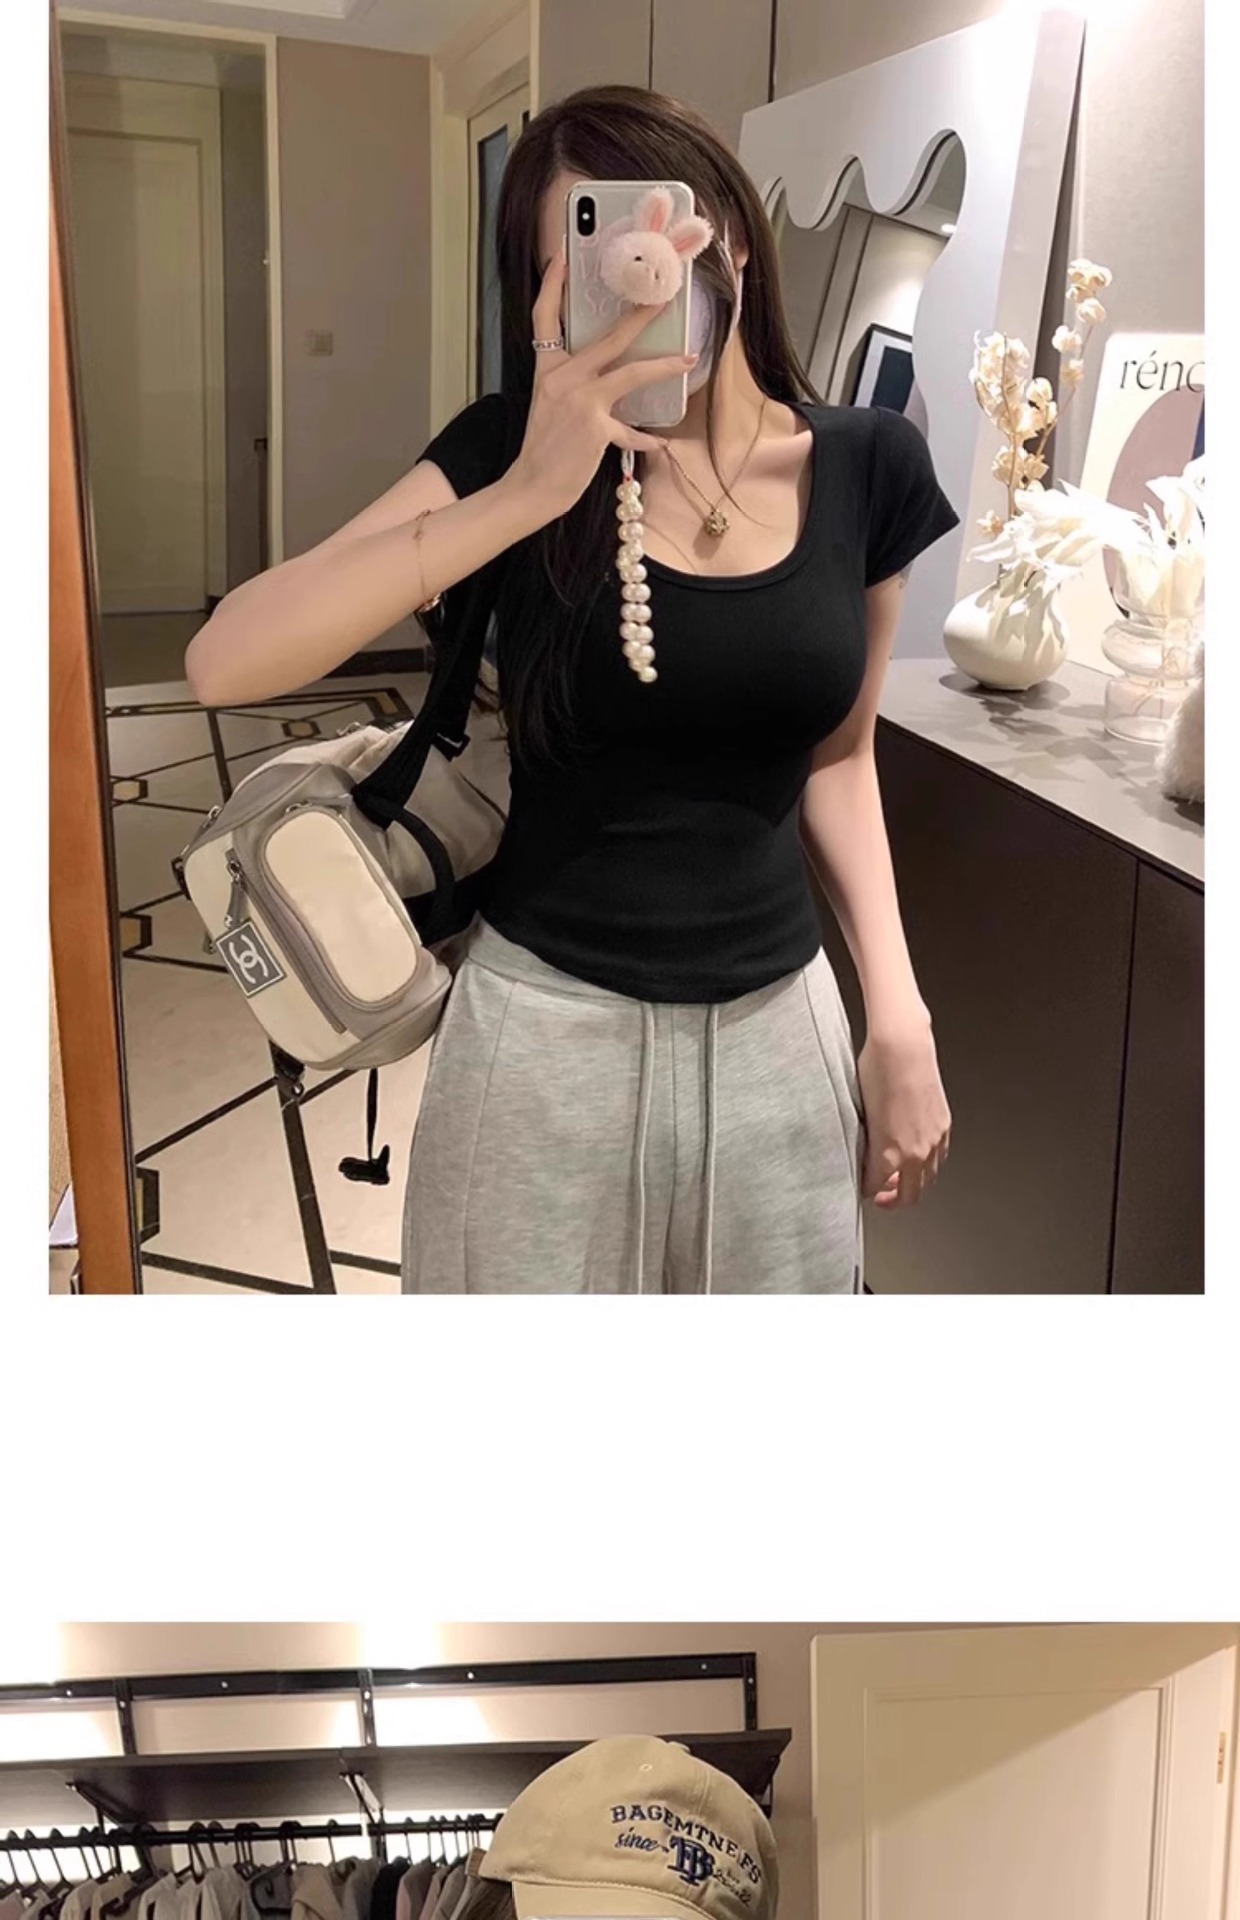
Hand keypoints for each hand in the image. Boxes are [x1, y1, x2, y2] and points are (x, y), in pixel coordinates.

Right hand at [506, 243, 696, 519]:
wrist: (531, 487)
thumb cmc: (544, 450)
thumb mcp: (551, 405)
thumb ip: (575, 383)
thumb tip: (608, 372)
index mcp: (547, 369)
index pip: (545, 316)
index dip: (553, 283)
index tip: (562, 254)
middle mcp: (562, 378)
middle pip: (607, 337)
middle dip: (639, 315)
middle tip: (662, 296)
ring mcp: (579, 401)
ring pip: (629, 373)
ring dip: (662, 365)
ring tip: (686, 358)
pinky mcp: (595, 427)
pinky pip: (631, 430)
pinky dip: (645, 439)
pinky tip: (659, 443)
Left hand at [856, 1018, 951, 1209]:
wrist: (903, 1046)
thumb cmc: (876, 1070)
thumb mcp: (859, 1114)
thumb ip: (864, 1144)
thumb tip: (862, 1157)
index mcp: (889, 1152)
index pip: (875, 1189)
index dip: (865, 1191)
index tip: (860, 1186)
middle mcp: (916, 1151)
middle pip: (908, 1196)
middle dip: (892, 1199)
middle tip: (880, 1194)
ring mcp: (933, 1140)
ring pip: (927, 1180)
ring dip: (912, 1182)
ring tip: (897, 1175)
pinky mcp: (944, 1125)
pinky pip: (939, 1157)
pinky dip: (926, 1163)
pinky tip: (914, 1153)